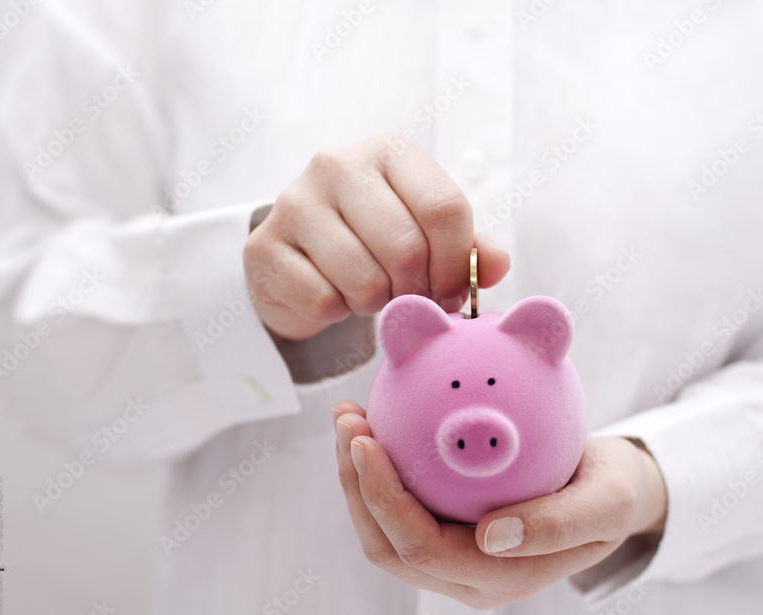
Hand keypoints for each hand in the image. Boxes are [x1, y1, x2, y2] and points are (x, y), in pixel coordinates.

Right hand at [243, 132, 510, 339]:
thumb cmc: (374, 240)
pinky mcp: (264, 246)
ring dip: (376, 303)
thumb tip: (498, 265)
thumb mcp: (426, 234)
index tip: (453, 290)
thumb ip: (468, 248)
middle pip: (406, 248)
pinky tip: (334, 296)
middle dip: (418, 290)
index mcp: (389, 152)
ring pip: (364, 279)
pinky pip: (323, 300)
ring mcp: (294, 202)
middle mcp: (337, 164)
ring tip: (371, 293)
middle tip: (412, 299)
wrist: (298, 255)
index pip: (445, 208)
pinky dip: (337, 313)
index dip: (457, 264)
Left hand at [332, 400, 667, 608]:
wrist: (614, 491)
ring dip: (358, 477)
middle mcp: (469, 577)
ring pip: (385, 531)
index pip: (421, 548)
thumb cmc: (614, 491)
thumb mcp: (609, 502)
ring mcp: (456, 559)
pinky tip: (380, 420)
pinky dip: (381, 469)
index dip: (383, 500)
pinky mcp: (450, 532)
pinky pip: (402, 508)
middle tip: (348, 418)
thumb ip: (560, 524)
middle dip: (355, 486)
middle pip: (388, 545)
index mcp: (501, 578)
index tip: (367, 439)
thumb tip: (490, 536)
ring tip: (350, 416)